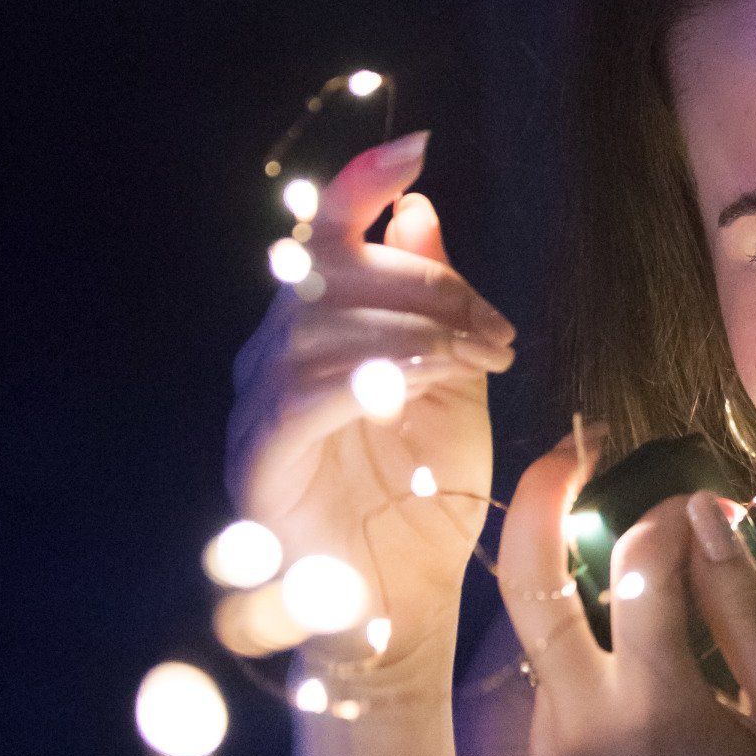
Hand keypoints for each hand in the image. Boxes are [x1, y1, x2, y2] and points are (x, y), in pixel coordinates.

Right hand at [225, 134, 516, 682]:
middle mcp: (273, 357)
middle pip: (336, 274)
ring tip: (479, 359)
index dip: (361, 185)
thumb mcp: (453, 383)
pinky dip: (366, 377)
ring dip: (414, 333)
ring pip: (324, 329)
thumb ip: (437, 301)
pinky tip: (419, 383)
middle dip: (430, 288)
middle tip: (497, 332)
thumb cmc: (427, 500)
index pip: (326, 236)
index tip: (417, 147)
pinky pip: (304, 397)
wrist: (405, 608)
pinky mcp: (259, 463)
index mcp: (317, 329)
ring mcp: (258, 408)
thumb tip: (419, 210)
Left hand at [497, 440, 755, 755]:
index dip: (673, 516)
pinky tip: (648, 650)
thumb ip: (751, 608)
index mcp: (652, 709)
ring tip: (630, 548)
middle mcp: (577, 726)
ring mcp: (547, 754)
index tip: (705, 498)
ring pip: (543, 633)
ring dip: (578, 580)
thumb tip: (708, 514)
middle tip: (570, 449)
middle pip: (529, 583)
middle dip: (543, 503)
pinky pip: (558, 682)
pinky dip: (593, 644)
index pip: (639, 564)